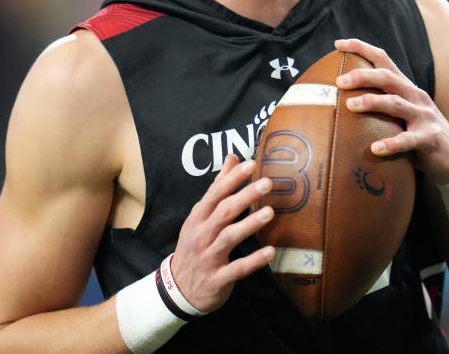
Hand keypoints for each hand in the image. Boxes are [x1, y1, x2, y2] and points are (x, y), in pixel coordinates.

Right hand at [170, 154, 274, 311]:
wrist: (178, 290)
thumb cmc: (195, 246)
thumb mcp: (200, 217)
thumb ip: (218, 187)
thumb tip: (232, 158)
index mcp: (198, 218)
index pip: (215, 194)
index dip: (232, 179)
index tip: (251, 164)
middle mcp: (201, 235)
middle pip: (223, 212)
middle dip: (245, 196)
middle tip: (267, 184)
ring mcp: (208, 257)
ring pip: (229, 238)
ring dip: (249, 224)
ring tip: (269, 212)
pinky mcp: (217, 279)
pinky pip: (237, 269)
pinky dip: (253, 261)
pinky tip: (270, 252)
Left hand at [334, 38, 448, 184]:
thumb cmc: (421, 136)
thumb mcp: (403, 116)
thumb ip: (381, 106)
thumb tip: (340, 104)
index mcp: (406, 88)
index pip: (384, 60)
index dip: (361, 48)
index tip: (338, 43)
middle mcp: (416, 97)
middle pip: (388, 78)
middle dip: (363, 75)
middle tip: (339, 80)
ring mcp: (424, 116)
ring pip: (396, 103)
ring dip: (372, 102)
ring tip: (349, 106)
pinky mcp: (430, 138)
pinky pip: (408, 140)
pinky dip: (391, 143)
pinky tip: (375, 149)